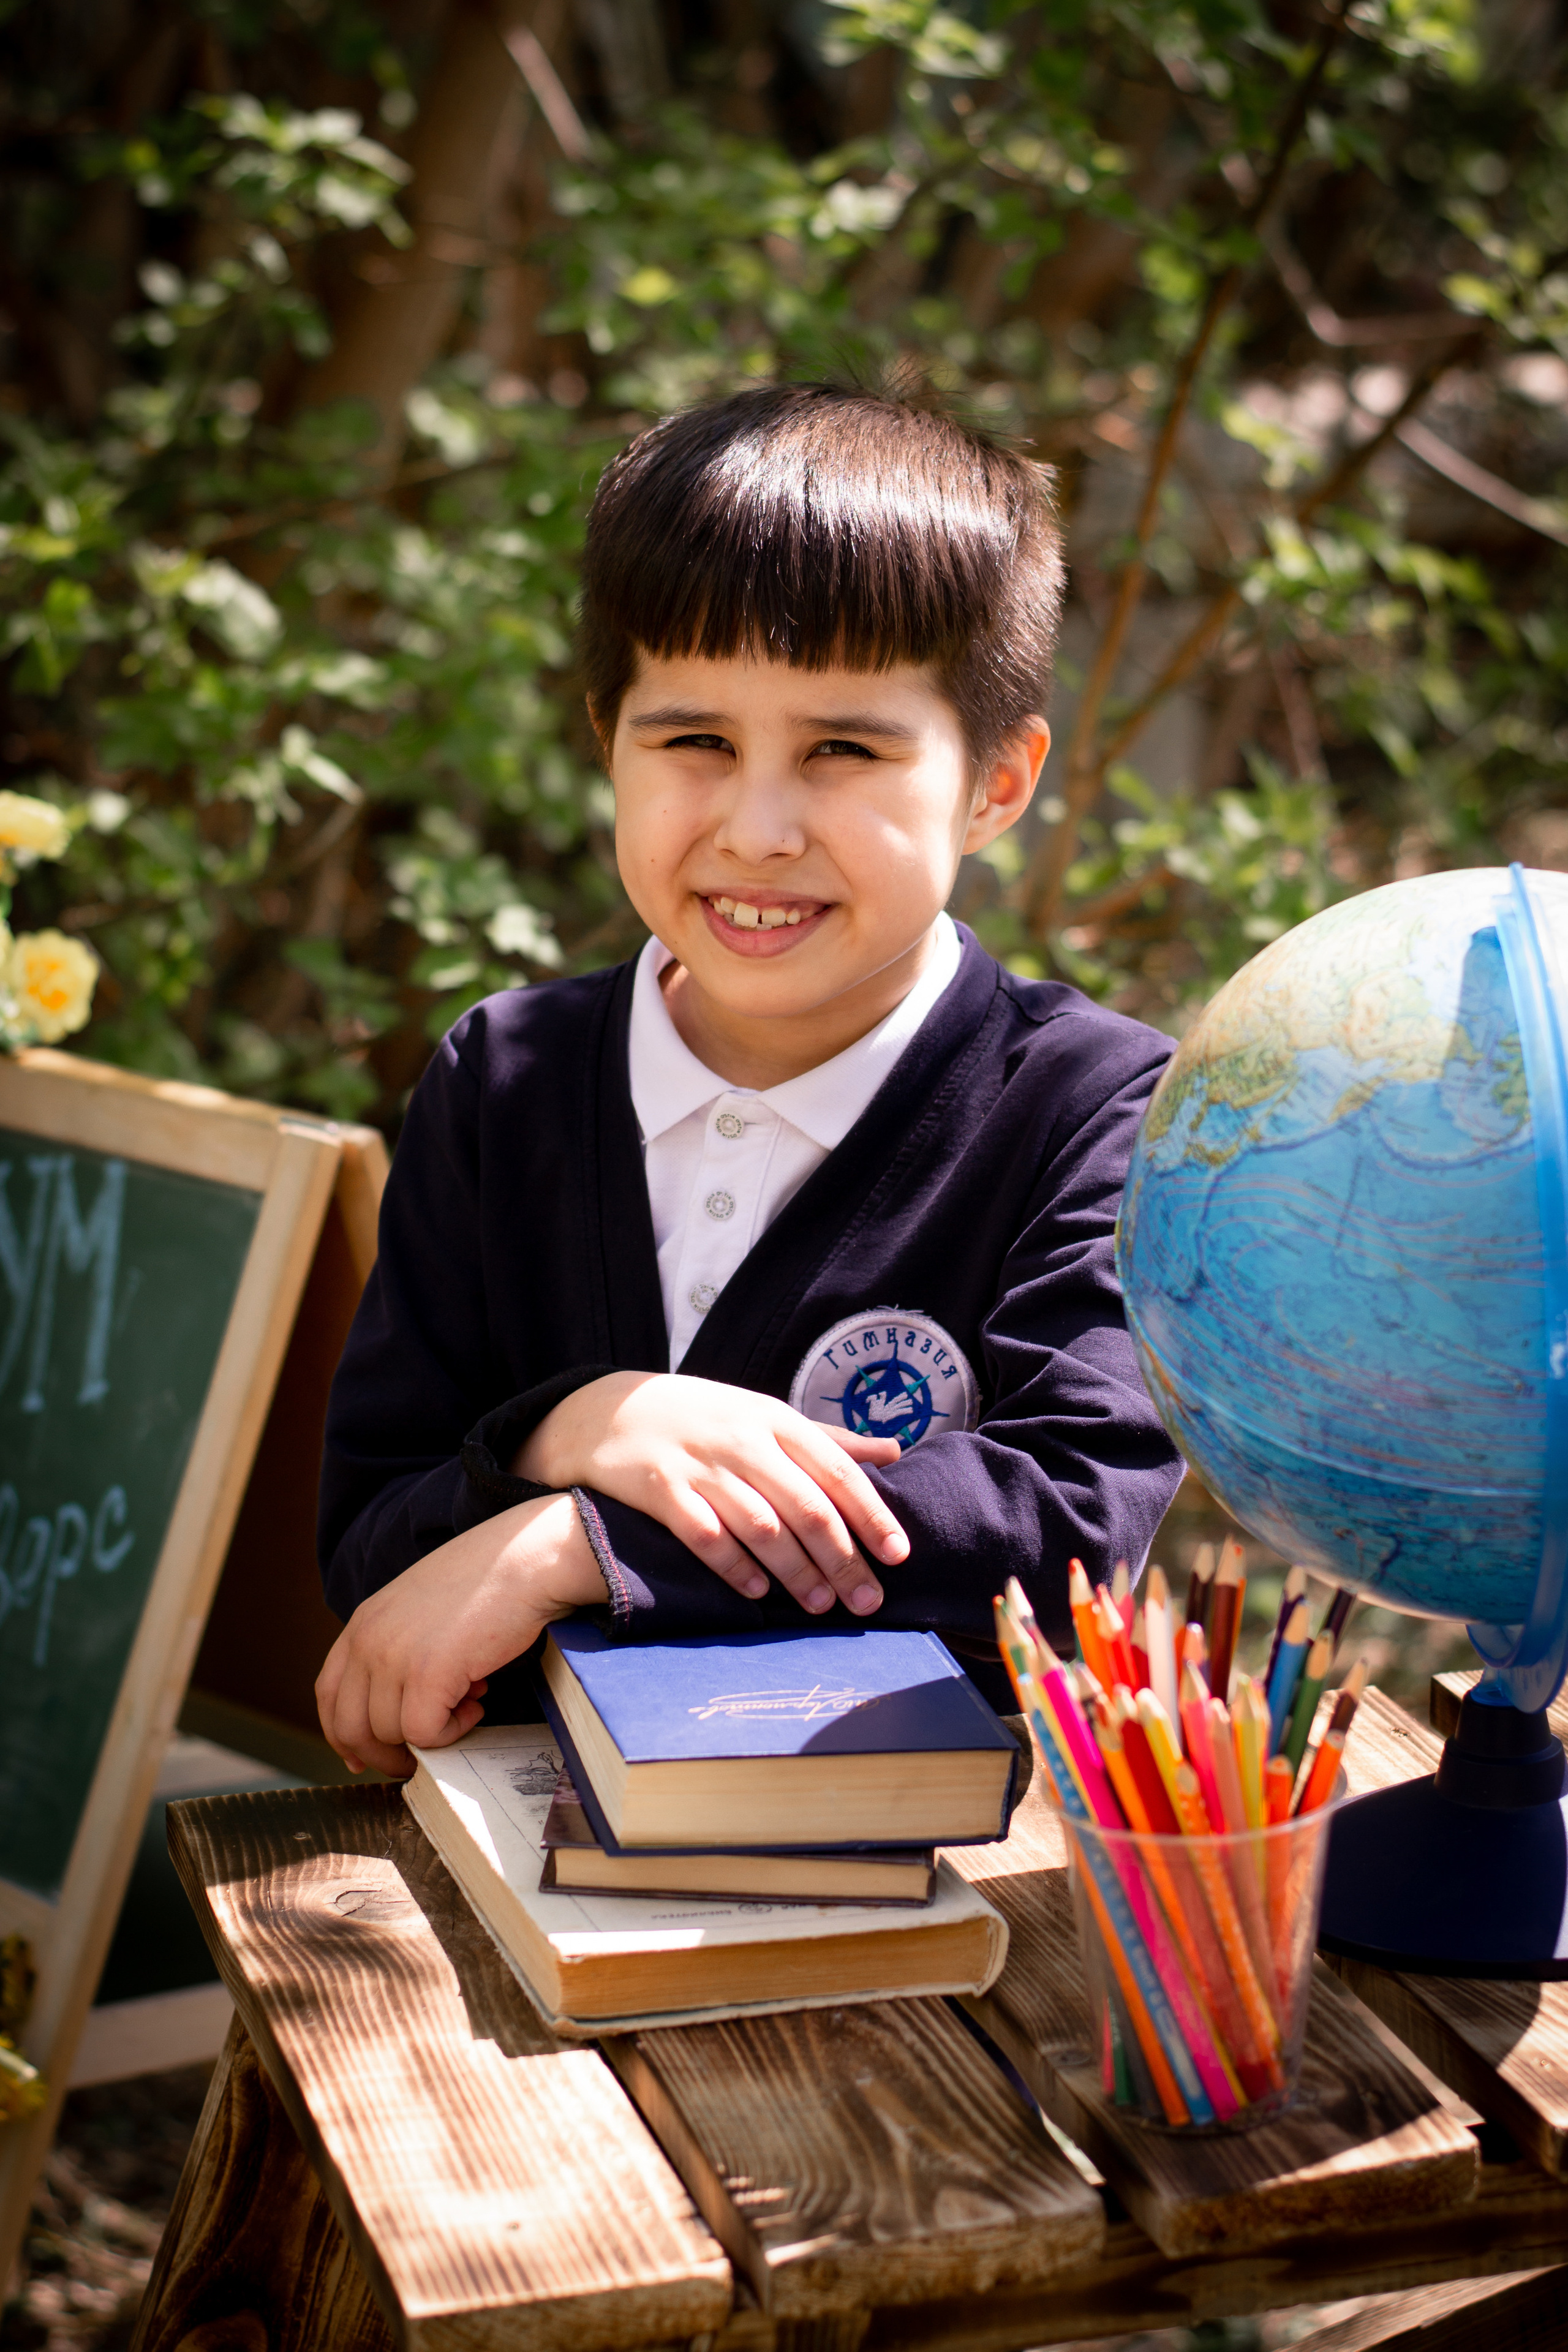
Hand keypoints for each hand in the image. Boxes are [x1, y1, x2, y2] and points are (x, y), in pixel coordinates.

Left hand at [315, 1492, 606, 1776]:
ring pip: (390, 1735)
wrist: (525, 1556)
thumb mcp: (420, 1607)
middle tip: (421, 1754)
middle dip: (383, 1754)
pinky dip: (452, 1731)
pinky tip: (476, 1702)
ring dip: (430, 1733)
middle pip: (349, 1727)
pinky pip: (425, 1733)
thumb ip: (398, 1647)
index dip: (343, 1734)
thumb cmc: (487, 1578)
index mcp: (363, 1621)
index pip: (328, 1694)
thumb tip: (400, 1708)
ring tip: (467, 1702)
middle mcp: (369, 1639)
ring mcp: (394, 1656)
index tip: (362, 1756)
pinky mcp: (428, 1673)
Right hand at [515, 1372, 909, 1616]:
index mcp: (776, 1420)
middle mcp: (744, 1439)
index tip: (898, 1556)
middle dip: (842, 1558)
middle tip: (867, 1601)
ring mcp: (700, 1463)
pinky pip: (704, 1533)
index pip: (837, 1469)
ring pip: (761, 1524)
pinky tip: (756, 1593)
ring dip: (795, 1570)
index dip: (872, 1514)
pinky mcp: (660, 1487)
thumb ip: (829, 1439)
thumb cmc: (706, 1419)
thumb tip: (894, 1451)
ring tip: (820, 1605)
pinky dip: (733, 1565)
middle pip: (806, 1505)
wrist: (611, 1408)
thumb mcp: (767, 1415)